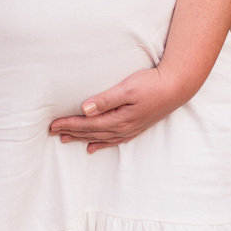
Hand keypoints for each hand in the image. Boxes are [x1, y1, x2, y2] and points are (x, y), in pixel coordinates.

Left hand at [48, 66, 190, 152]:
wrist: (176, 87)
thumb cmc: (151, 84)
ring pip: (101, 137)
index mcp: (119, 118)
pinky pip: (114, 140)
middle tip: (53, 132)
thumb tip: (85, 109)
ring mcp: (131, 129)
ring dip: (83, 138)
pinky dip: (101, 144)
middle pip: (92, 132)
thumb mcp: (127, 88)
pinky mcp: (136, 126)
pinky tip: (93, 147)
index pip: (88, 124)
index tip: (53, 124)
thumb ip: (105, 99)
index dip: (70, 124)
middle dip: (72, 132)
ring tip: (66, 139)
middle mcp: (123, 127)